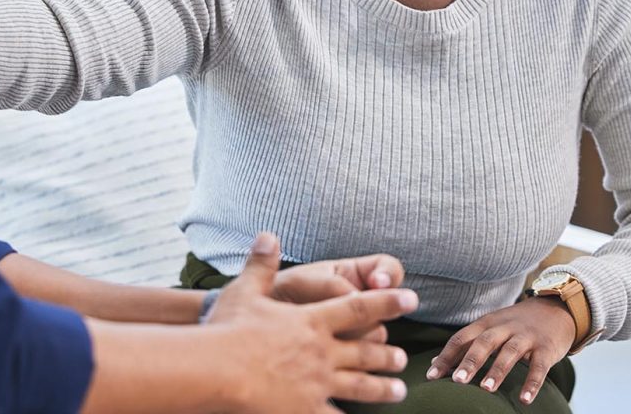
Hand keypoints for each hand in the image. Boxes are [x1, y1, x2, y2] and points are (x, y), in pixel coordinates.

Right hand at [207, 233, 418, 412]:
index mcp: (312, 320)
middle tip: (403, 356)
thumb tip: (268, 235)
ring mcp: (317, 382)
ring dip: (382, 387)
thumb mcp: (245, 289)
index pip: (359, 307)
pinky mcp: (306, 409)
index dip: (387, 302)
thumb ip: (261, 264)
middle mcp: (322, 351)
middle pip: (365, 350)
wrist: (219, 369)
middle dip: (387, 352)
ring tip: (399, 391)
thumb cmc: (229, 328)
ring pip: (360, 385)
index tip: (411, 299)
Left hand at [424, 297, 574, 405]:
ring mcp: (526, 336)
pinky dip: (532, 383)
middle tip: (457, 381)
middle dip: (470, 361)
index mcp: (486, 323)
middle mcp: (504, 327)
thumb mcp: (490, 327)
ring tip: (486, 389)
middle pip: (484, 342)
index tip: (431, 376)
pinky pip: (539, 367)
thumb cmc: (516, 324)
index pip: (461, 338)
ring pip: (509, 352)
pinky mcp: (546, 348)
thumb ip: (465, 344)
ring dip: (497, 370)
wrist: (556, 309)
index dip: (446, 356)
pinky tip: (524, 399)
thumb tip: (433, 362)